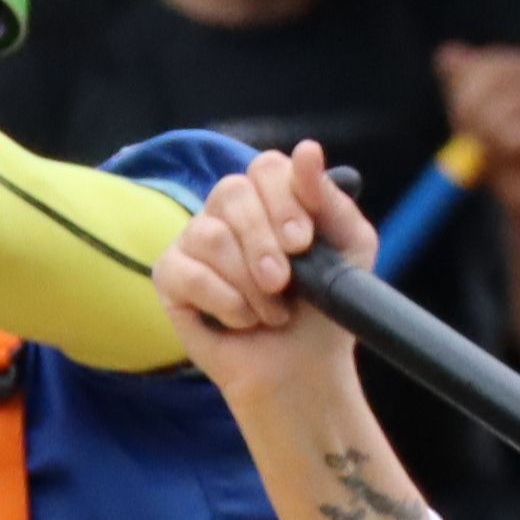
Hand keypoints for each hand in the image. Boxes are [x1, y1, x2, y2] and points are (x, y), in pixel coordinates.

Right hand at [157, 143, 374, 406]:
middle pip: (231, 193)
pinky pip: (187, 272)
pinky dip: (224, 302)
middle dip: (263, 243)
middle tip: (284, 283)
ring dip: (249, 284)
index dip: (284, 200)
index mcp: (270, 197)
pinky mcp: (170, 276)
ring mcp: (195, 241)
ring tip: (271, 313)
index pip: (266, 168)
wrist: (302, 369)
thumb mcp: (349, 249)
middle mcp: (228, 211)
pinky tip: (241, 321)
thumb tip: (307, 150)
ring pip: (211, 235)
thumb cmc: (323, 308)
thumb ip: (331, 200)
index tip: (302, 241)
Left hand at [436, 43, 519, 218]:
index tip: (458, 114)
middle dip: (476, 109)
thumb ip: (461, 85)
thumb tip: (446, 52)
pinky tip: (518, 160)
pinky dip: (513, 150)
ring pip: (515, 106)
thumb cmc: (502, 154)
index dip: (468, 89)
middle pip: (504, 79)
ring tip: (494, 153)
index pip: (493, 66)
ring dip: (493, 133)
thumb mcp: (473, 117)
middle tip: (468, 136)